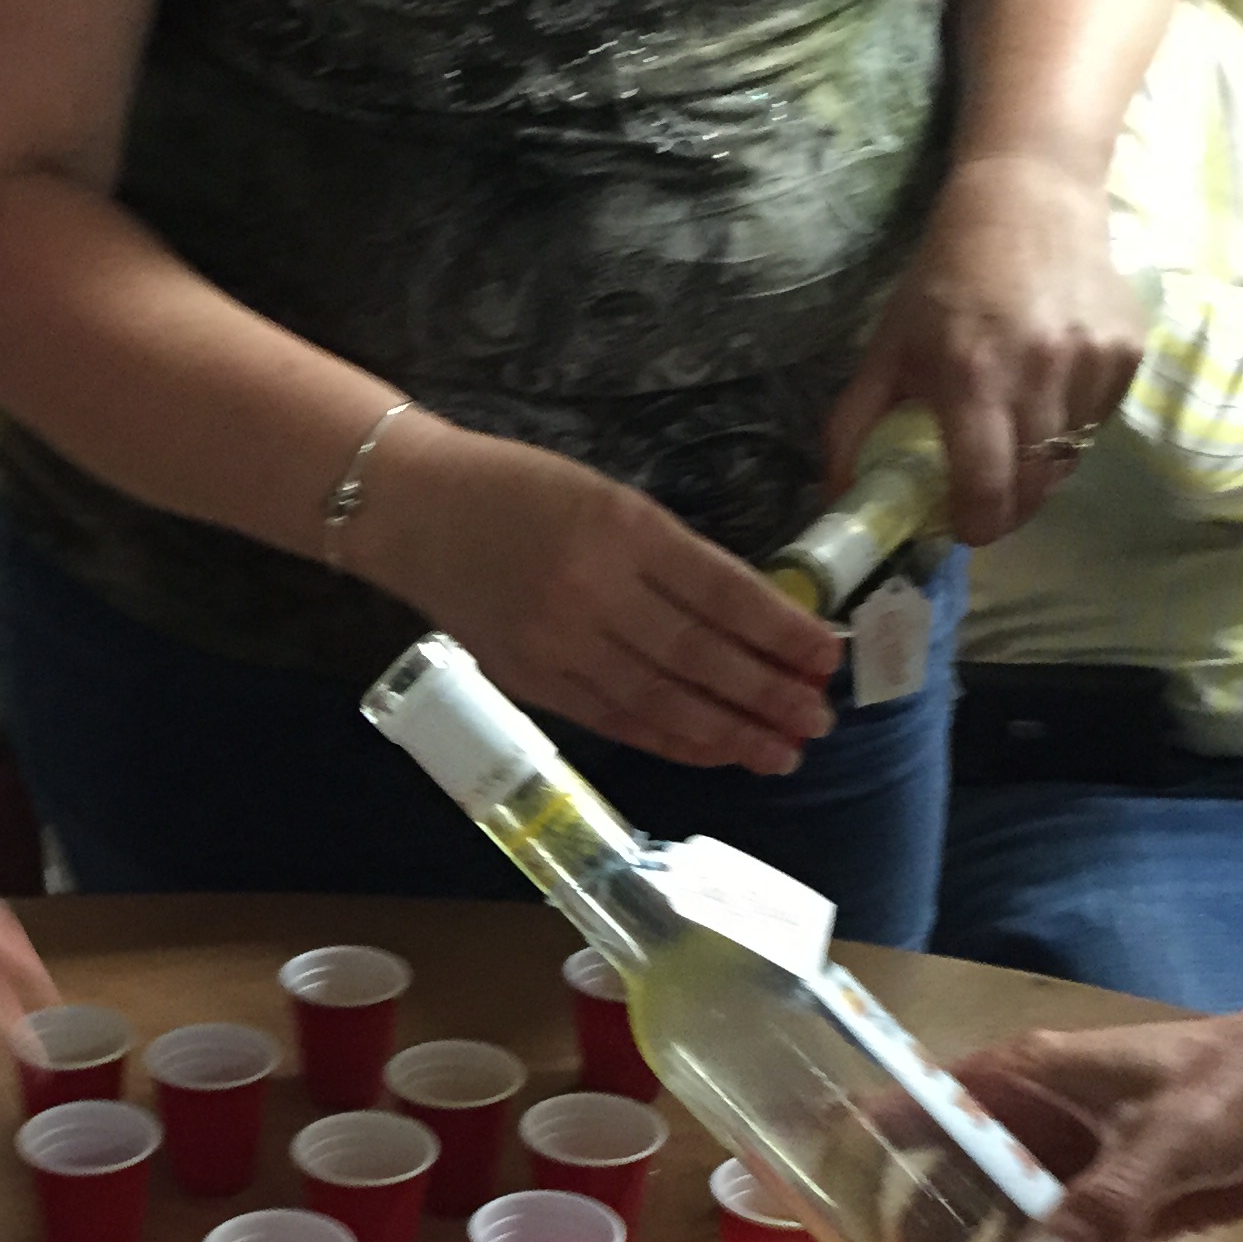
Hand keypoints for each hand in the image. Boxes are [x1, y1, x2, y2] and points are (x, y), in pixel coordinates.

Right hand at [369, 420, 841, 774]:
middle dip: (766, 693)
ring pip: (660, 701)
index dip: (780, 632)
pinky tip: (713, 750)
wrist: (415, 510)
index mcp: (621, 529)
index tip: (826, 657)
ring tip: (780, 751)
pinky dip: (670, 740)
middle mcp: (592, 591)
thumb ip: (673, 557)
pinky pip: (615, 719)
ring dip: (728, 732)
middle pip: (698, 656)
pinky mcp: (531, 679)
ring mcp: (557, 643)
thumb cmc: (520, 490)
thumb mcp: (609, 498)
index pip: (721, 593)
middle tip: (818, 721)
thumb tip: (752, 620)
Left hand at [825, 151, 1144, 546]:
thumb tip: (838, 496)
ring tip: (1013, 442)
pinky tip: (1047, 397)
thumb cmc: (947, 275)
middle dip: (1007, 508)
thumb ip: (855, 425)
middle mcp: (1041, 371)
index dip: (975, 525)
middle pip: (1034, 486)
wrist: (1031, 194)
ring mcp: (1092, 361)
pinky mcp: (1127, 350)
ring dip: (1040, 469)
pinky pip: (1099, 421)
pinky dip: (1073, 428)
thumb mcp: (887, 345)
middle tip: (984, 499)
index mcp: (973, 375)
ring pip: (1070, 458)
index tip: (961, 528)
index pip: (986, 486)